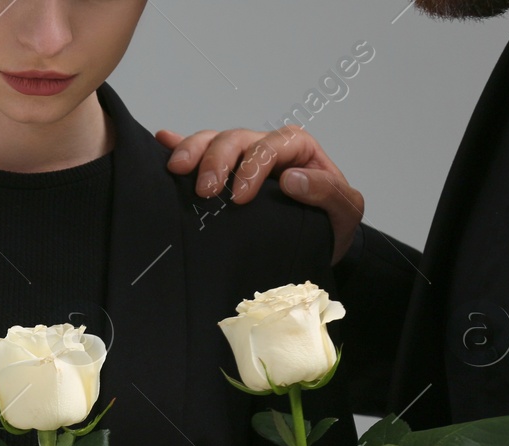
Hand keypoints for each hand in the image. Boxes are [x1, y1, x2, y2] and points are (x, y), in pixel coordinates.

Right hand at [156, 126, 364, 264]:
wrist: (319, 244)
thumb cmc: (332, 224)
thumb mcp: (346, 209)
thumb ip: (328, 190)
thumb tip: (292, 179)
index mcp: (297, 149)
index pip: (271, 145)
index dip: (253, 166)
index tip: (240, 198)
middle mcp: (266, 148)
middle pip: (237, 138)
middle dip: (218, 160)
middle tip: (206, 191)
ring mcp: (242, 159)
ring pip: (214, 141)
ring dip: (193, 152)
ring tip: (177, 171)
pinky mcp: (223, 175)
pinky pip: (199, 152)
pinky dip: (179, 145)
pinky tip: (162, 141)